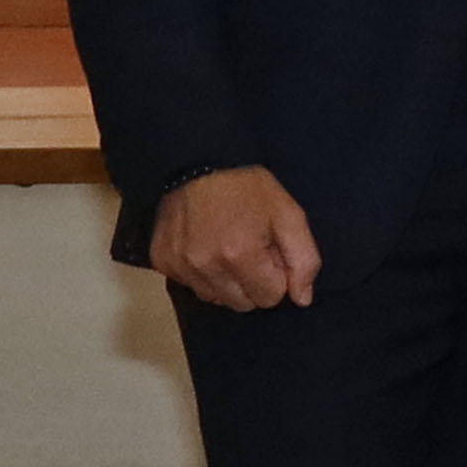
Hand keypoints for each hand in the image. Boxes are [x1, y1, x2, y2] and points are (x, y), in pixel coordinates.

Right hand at [154, 164, 319, 312]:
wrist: (197, 163)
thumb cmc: (248, 188)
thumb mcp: (289, 214)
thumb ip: (304, 260)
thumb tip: (302, 299)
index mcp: (241, 254)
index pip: (270, 297)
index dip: (276, 276)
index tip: (270, 252)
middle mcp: (206, 265)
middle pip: (242, 303)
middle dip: (253, 282)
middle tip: (251, 249)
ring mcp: (180, 265)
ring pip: (216, 298)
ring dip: (227, 281)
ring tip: (227, 247)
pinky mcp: (162, 261)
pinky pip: (191, 286)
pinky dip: (202, 274)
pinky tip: (206, 247)